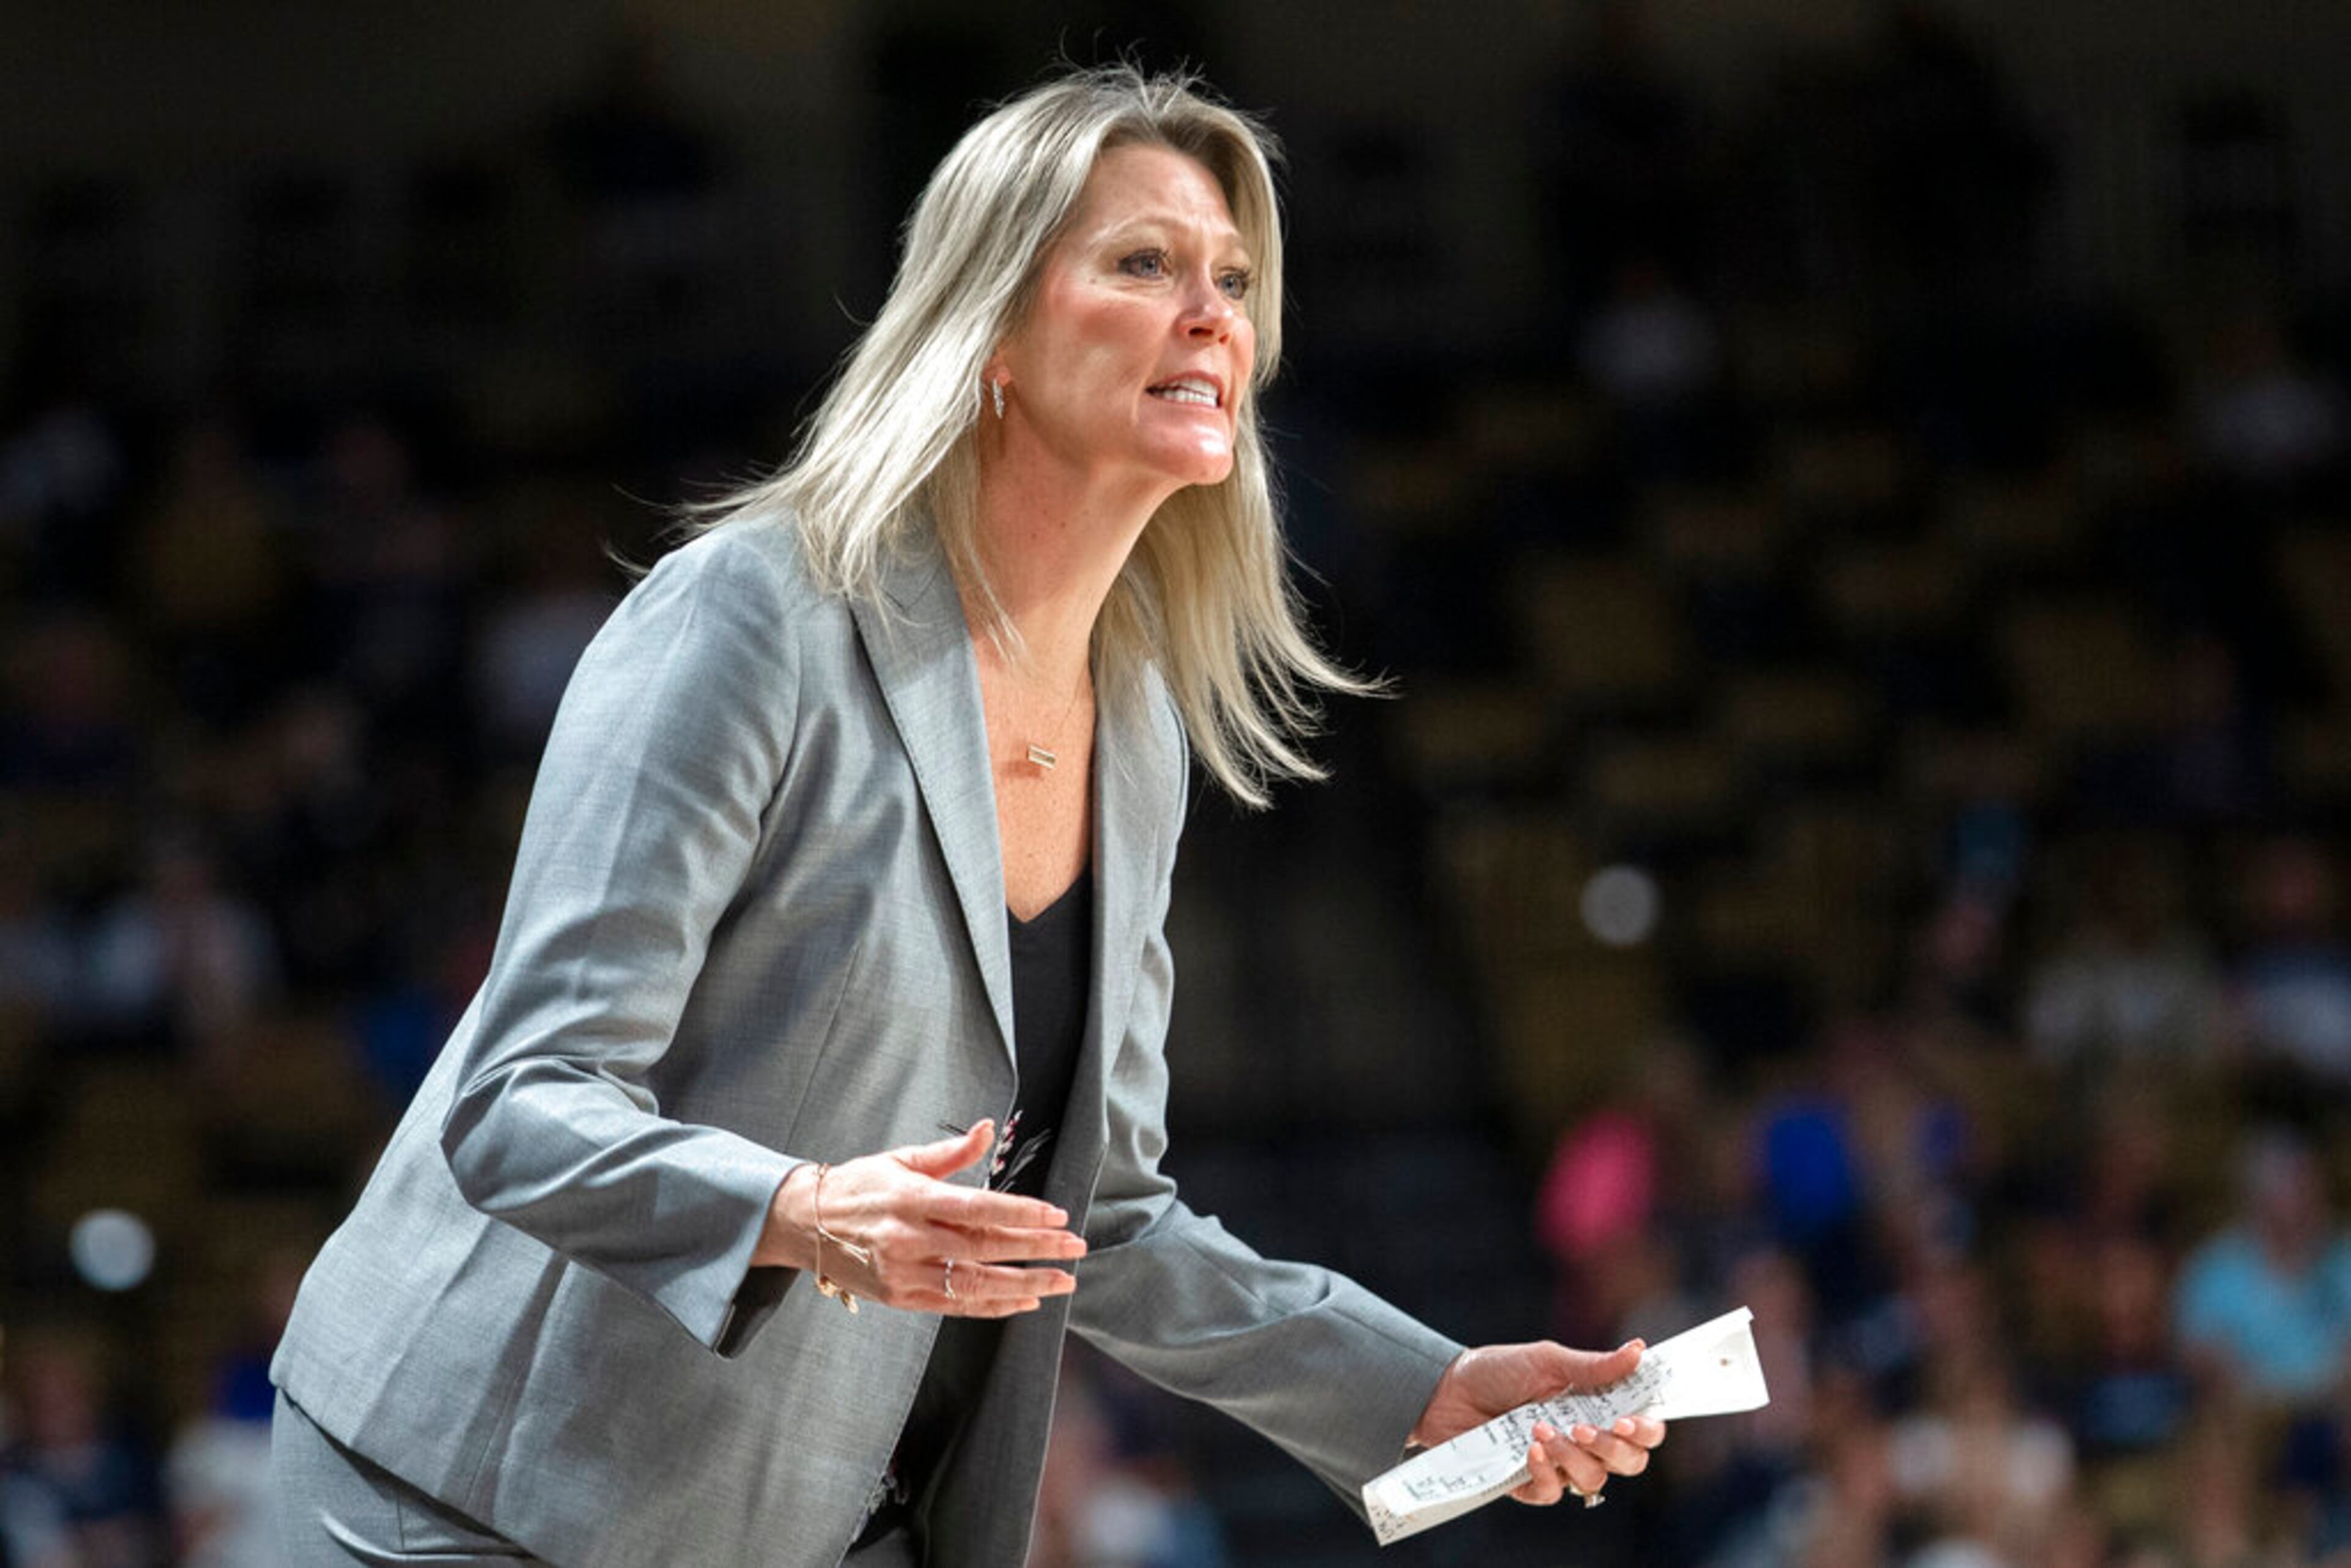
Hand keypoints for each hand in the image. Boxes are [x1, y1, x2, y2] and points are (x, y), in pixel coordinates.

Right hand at [756, 1121, 1084, 1316]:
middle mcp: (909, 1238)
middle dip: (1035, 1250)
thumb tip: (989, 1129)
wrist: (804, 1223)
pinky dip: (992, 1306)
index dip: (1021, 1213)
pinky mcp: (900, 1298)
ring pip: (974, 1284)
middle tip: (1075, 1249)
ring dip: (1024, 1285)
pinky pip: (954, 1305)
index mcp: (913, 1198)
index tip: (1057, 1216)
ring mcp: (904, 1272)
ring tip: (1061, 1282)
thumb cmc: (858, 1185)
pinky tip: (1024, 1301)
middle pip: (984, 1248)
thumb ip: (950, 1153)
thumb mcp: (901, 1159)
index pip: (977, 1208)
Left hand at [1411, 1339, 1666, 1506]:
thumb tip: (1638, 1350)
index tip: (1629, 1420)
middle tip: (1587, 1428)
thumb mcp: (1546, 1360)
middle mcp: (1585, 1439)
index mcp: (1597, 1407)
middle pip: (1629, 1462)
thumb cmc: (1498, 1370)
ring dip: (1573, 1456)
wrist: (1447, 1390)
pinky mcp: (1530, 1482)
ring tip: (1542, 1429)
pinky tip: (1530, 1450)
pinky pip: (1554, 1493)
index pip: (1643, 1429)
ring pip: (1593, 1479)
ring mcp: (1559, 1463)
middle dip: (1615, 1449)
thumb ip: (1593, 1365)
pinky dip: (1546, 1473)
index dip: (1647, 1430)